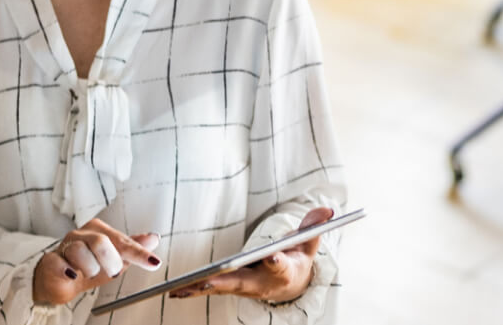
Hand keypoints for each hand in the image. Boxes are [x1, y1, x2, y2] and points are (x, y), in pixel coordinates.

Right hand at [33, 218, 161, 305]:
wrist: (59, 281)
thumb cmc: (87, 266)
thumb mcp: (114, 258)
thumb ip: (133, 248)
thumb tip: (154, 238)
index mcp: (98, 230)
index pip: (122, 240)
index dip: (139, 253)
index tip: (153, 262)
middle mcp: (81, 234)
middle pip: (100, 242)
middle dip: (110, 262)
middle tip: (111, 272)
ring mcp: (64, 247)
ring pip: (80, 252)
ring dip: (89, 269)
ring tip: (88, 273)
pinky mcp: (51, 261)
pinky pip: (58, 263)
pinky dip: (67, 270)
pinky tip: (71, 274)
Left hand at [167, 207, 332, 304]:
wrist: (290, 285)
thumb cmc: (296, 259)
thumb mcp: (308, 242)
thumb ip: (314, 226)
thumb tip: (328, 211)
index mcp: (282, 270)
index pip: (280, 265)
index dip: (277, 260)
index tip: (272, 255)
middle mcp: (261, 282)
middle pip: (242, 282)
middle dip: (224, 281)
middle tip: (206, 280)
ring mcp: (244, 288)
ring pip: (221, 289)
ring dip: (200, 289)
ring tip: (178, 290)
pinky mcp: (231, 288)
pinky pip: (211, 290)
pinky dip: (194, 291)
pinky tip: (174, 292)